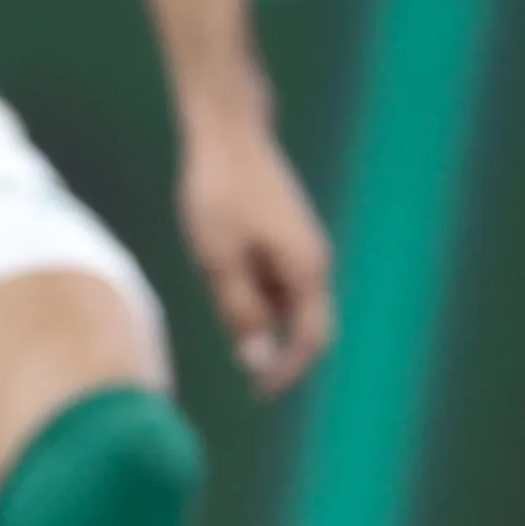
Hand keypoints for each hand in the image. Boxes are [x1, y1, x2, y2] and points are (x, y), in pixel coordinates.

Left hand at [180, 118, 335, 395]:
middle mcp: (314, 261)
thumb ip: (240, 310)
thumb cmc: (218, 194)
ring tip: (210, 266)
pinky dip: (246, 284)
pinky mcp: (285, 234)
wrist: (226, 133)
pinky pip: (270, 275)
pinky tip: (213, 255)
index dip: (288, 371)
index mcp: (307, 271)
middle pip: (300, 322)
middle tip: (229, 353)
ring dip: (250, 307)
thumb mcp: (218, 260)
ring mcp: (301, 246)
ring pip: (280, 299)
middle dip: (269, 343)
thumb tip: (257, 359)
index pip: (310, 339)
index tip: (258, 392)